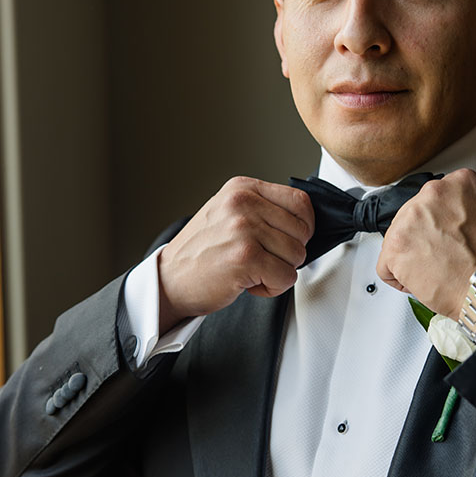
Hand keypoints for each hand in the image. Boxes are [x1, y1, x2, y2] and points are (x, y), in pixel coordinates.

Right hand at [157, 177, 313, 332]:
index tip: (289, 240)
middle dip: (289, 253)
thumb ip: (263, 209)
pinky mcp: (246, 257)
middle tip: (263, 259)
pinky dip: (272, 288)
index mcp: (242, 188)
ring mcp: (244, 229)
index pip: (300, 201)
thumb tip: (303, 222)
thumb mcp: (228, 213)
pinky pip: (286, 277)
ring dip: (279, 271)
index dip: (303, 226)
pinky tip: (249, 283)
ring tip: (253, 270)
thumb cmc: (201, 251)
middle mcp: (243, 203)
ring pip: (298, 255)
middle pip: (303, 231)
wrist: (169, 280)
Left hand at [376, 169, 475, 334]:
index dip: (441, 224)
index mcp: (458, 183)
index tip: (448, 235)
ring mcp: (410, 218)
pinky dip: (399, 278)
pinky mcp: (395, 245)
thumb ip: (469, 204)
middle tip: (443, 256)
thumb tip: (457, 211)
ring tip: (437, 269)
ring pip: (398, 238)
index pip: (435, 200)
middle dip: (424, 238)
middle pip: (414, 217)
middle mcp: (432, 194)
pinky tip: (422, 281)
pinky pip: (386, 265)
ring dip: (412, 256)